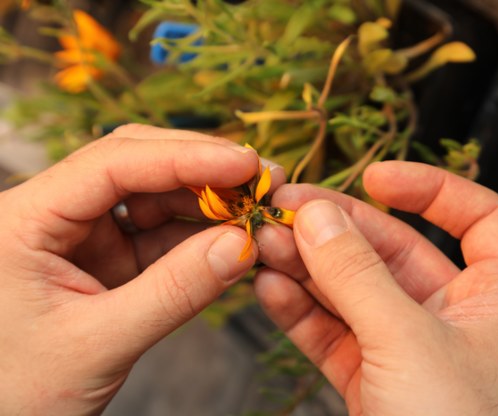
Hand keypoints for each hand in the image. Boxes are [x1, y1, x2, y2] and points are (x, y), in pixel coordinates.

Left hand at [0, 125, 281, 414]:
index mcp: (24, 221)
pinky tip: (234, 238)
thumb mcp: (100, 343)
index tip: (244, 164)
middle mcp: (54, 213)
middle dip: (202, 170)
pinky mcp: (109, 256)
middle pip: (136, 165)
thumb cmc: (22, 393)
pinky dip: (201, 234)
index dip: (185, 157)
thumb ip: (174, 292)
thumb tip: (243, 244)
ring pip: (155, 195)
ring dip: (209, 201)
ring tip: (255, 211)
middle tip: (261, 179)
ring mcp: (84, 233)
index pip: (110, 164)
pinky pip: (162, 232)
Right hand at [255, 161, 497, 414]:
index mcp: (496, 297)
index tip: (374, 176)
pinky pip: (331, 329)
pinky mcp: (369, 377)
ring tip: (262, 244)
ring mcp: (406, 345)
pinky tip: (268, 288)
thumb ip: (357, 275)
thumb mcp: (408, 341)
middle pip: (392, 248)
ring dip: (307, 264)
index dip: (430, 187)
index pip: (476, 216)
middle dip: (337, 229)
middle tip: (283, 209)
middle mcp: (452, 315)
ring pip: (352, 288)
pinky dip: (299, 308)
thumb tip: (316, 214)